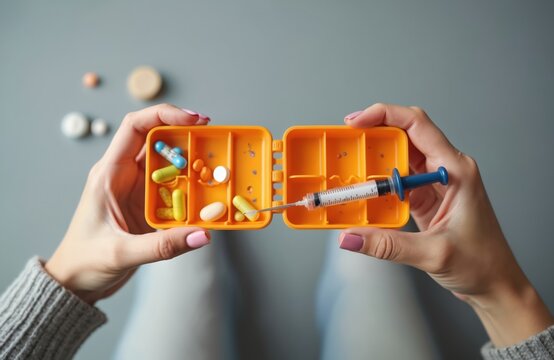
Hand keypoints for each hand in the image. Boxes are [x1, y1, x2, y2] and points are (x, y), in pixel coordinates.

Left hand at [45, 104, 211, 304]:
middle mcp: (124, 175)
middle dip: (186, 134)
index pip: (135, 127)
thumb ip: (163, 245)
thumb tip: (203, 234)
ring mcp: (137, 189)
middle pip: (157, 140)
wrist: (76, 282)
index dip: (164, 115)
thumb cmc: (85, 261)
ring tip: (216, 163)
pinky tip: (208, 191)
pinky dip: (192, 187)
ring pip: (169, 163)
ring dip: (192, 161)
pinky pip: (174, 187)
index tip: (194, 119)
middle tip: (213, 137)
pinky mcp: (148, 205)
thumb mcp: (121, 253)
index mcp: (109, 173)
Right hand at [340, 103, 552, 346]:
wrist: (495, 284)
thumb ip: (387, 245)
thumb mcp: (433, 254)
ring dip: (373, 158)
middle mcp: (446, 169)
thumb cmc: (482, 263)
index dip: (385, 116)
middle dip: (373, 134)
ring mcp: (435, 182)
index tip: (357, 122)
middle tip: (345, 142)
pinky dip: (377, 181)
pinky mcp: (426, 196)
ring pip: (399, 156)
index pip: (418, 125)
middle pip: (405, 136)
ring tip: (348, 164)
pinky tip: (362, 188)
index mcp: (456, 170)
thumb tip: (350, 237)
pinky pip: (397, 179)